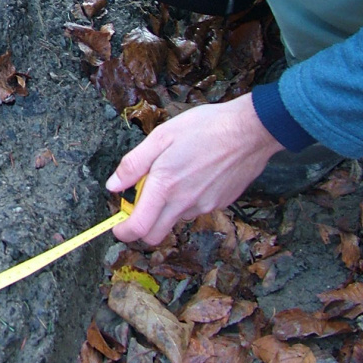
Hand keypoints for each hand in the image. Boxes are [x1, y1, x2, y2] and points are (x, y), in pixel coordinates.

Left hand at [105, 94, 285, 246]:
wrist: (249, 131)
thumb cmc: (205, 128)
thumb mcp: (161, 136)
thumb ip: (134, 164)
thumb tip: (113, 185)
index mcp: (165, 187)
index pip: (139, 227)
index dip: (123, 231)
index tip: (118, 226)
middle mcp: (185, 203)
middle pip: (155, 235)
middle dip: (141, 226)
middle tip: (139, 201)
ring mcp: (204, 206)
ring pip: (176, 220)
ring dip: (166, 208)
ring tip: (171, 176)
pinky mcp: (220, 203)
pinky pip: (195, 209)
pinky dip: (186, 200)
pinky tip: (193, 175)